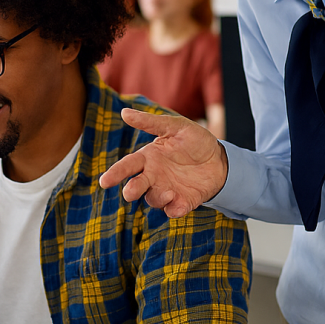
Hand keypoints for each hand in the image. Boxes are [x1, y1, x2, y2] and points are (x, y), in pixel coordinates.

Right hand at [98, 108, 228, 217]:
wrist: (220, 159)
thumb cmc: (195, 140)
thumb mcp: (175, 126)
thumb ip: (150, 122)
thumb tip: (124, 112)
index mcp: (149, 158)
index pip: (127, 166)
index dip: (115, 173)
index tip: (104, 182)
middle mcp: (154, 176)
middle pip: (136, 186)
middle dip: (131, 190)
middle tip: (130, 192)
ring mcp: (167, 190)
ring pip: (153, 200)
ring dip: (157, 198)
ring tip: (168, 192)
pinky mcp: (182, 202)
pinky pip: (173, 211)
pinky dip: (173, 210)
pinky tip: (179, 203)